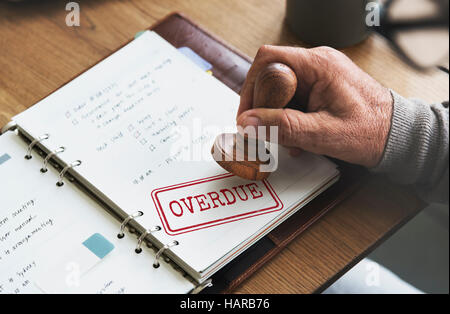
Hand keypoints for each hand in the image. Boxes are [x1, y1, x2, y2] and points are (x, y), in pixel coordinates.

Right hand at [236, 45, 393, 167]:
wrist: (397, 136)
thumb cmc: (371, 131)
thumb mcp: (322, 133)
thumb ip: (283, 127)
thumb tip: (248, 122)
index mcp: (319, 65)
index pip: (268, 61)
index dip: (251, 87)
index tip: (247, 115)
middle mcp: (318, 63)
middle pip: (271, 76)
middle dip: (264, 107)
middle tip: (265, 131)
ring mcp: (319, 74)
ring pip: (280, 90)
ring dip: (277, 116)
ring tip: (289, 138)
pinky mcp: (321, 87)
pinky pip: (293, 98)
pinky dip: (289, 117)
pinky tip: (297, 136)